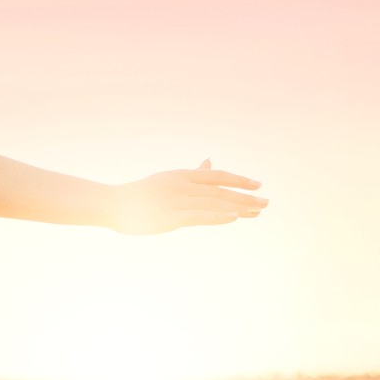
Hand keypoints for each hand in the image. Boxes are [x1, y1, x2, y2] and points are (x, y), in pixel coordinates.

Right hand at [109, 159, 266, 234]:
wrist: (112, 204)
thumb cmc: (139, 194)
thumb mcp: (168, 179)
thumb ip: (192, 174)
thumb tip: (210, 162)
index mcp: (182, 175)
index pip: (217, 176)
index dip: (238, 180)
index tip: (258, 186)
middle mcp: (182, 185)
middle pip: (220, 190)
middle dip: (245, 197)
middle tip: (266, 203)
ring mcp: (177, 200)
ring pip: (214, 203)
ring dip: (238, 207)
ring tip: (258, 211)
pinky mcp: (171, 216)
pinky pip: (199, 215)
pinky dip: (218, 215)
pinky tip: (234, 217)